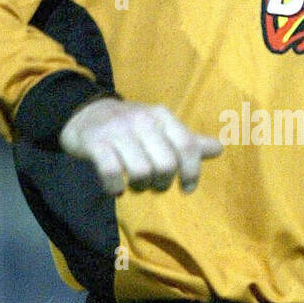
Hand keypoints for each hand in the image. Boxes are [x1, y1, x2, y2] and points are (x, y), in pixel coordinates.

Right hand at [59, 97, 222, 195]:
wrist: (84, 113)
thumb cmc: (129, 126)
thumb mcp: (159, 128)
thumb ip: (187, 141)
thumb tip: (220, 149)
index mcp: (162, 116)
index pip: (187, 145)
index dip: (192, 171)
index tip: (187, 188)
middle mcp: (142, 121)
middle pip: (166, 164)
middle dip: (162, 183)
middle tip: (154, 185)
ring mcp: (118, 131)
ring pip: (141, 171)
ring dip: (140, 186)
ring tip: (135, 185)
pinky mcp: (96, 143)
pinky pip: (111, 173)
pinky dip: (115, 188)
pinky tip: (115, 189)